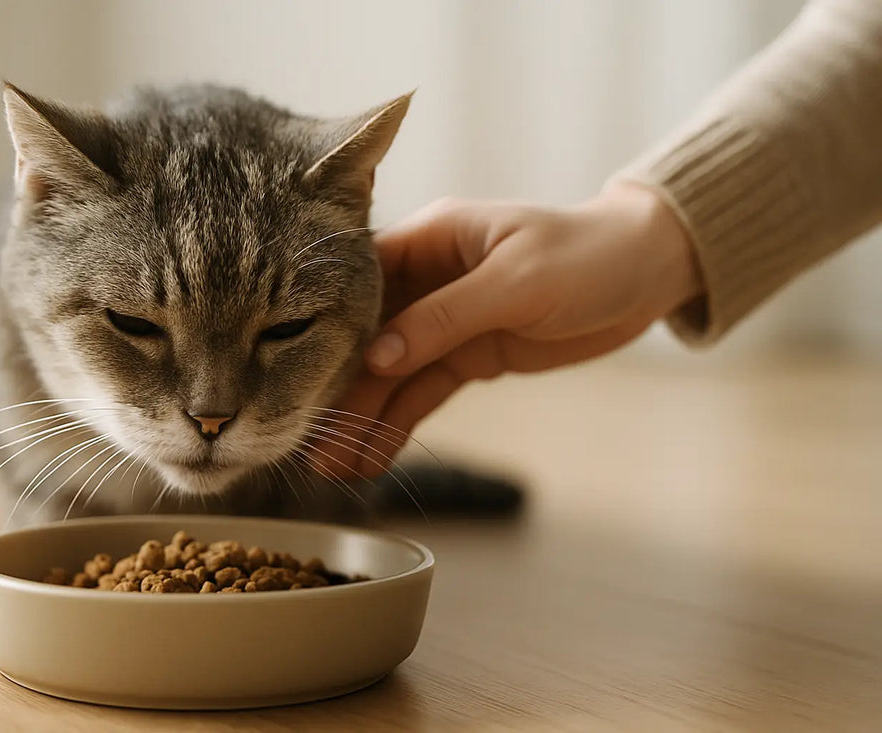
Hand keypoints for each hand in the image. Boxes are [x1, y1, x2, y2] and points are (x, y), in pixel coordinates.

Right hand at [307, 184, 701, 479]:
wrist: (648, 274)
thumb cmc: (587, 255)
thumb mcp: (517, 280)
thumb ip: (446, 317)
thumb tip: (378, 357)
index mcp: (431, 239)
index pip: (357, 281)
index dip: (323, 326)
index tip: (297, 374)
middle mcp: (427, 279)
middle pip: (367, 338)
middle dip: (340, 389)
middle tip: (311, 442)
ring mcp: (446, 321)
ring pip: (392, 374)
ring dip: (364, 418)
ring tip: (332, 465)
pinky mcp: (469, 355)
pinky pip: (424, 394)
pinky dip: (399, 425)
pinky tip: (372, 459)